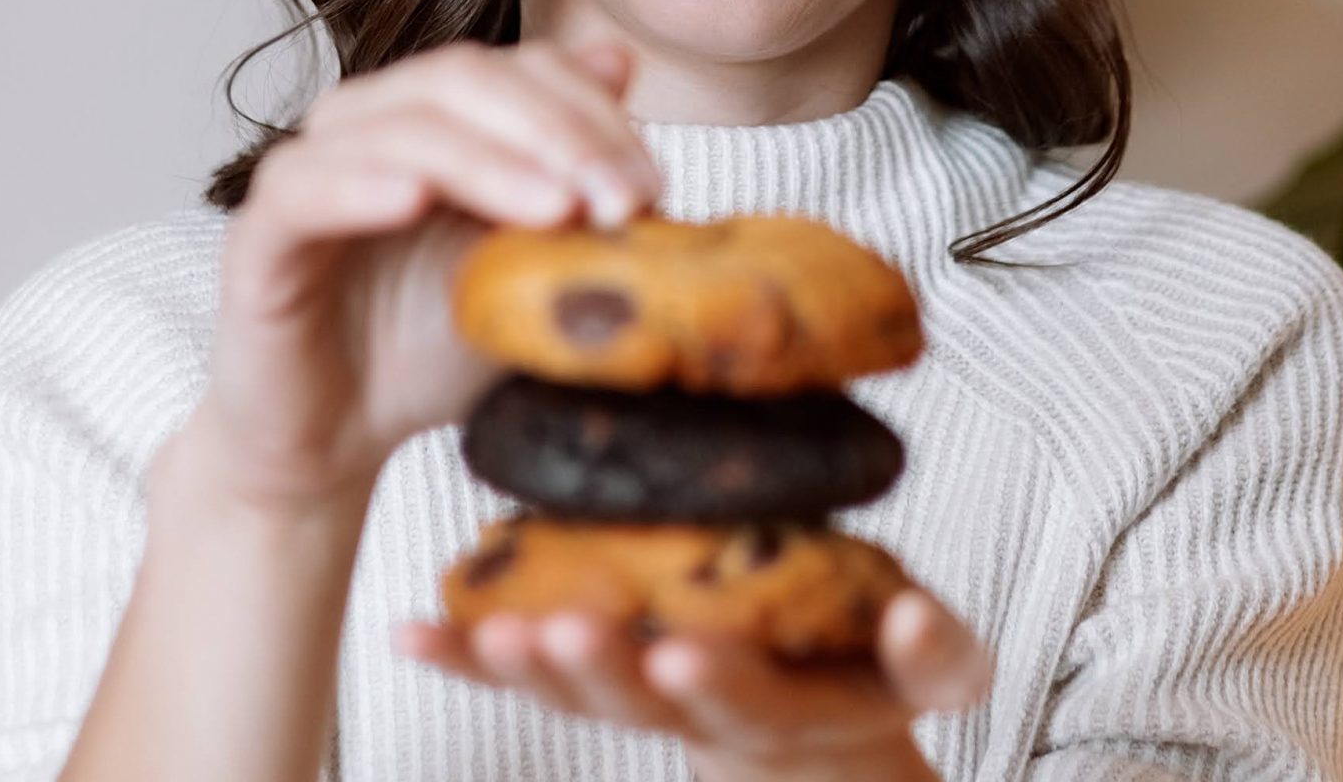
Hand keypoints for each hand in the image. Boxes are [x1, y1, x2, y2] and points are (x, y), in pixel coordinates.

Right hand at [190, 37, 664, 514]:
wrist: (336, 443)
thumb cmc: (429, 347)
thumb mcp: (529, 264)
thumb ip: (570, 175)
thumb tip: (621, 63)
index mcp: (437, 118)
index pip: (521, 69)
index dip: (592, 115)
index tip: (651, 189)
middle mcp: (368, 126)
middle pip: (463, 79)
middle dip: (556, 133)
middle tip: (618, 201)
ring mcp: (309, 172)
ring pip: (396, 126)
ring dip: (485, 161)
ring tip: (553, 209)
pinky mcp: (257, 238)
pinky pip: (303, 189)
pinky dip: (360, 185)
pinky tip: (416, 201)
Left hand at [391, 588, 992, 780]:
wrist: (808, 725)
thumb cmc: (866, 661)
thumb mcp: (930, 668)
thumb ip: (933, 651)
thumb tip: (917, 617)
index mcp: (786, 707)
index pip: (751, 702)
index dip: (717, 683)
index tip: (685, 655)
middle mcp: (701, 712)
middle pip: (644, 703)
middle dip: (602, 671)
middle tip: (567, 633)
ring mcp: (638, 699)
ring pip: (575, 693)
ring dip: (525, 666)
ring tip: (490, 629)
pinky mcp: (588, 679)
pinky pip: (517, 677)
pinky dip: (460, 657)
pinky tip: (409, 633)